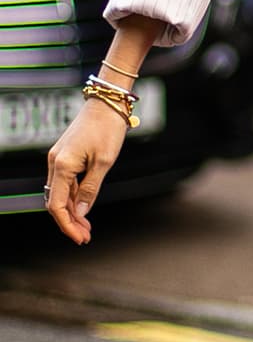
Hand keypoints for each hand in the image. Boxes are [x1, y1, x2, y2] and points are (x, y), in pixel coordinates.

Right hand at [46, 98, 128, 243]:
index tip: (80, 238)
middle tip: (86, 237)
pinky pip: (67, 183)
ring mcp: (59, 158)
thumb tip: (82, 211)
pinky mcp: (66, 155)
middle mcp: (55, 163)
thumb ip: (92, 188)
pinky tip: (85, 207)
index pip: (58, 205)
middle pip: (56, 202)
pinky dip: (75, 197)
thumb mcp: (104, 162)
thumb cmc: (107, 129)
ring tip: (87, 228)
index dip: (67, 225)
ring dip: (73, 211)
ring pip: (61, 193)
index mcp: (62, 165)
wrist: (106, 103)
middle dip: (70, 222)